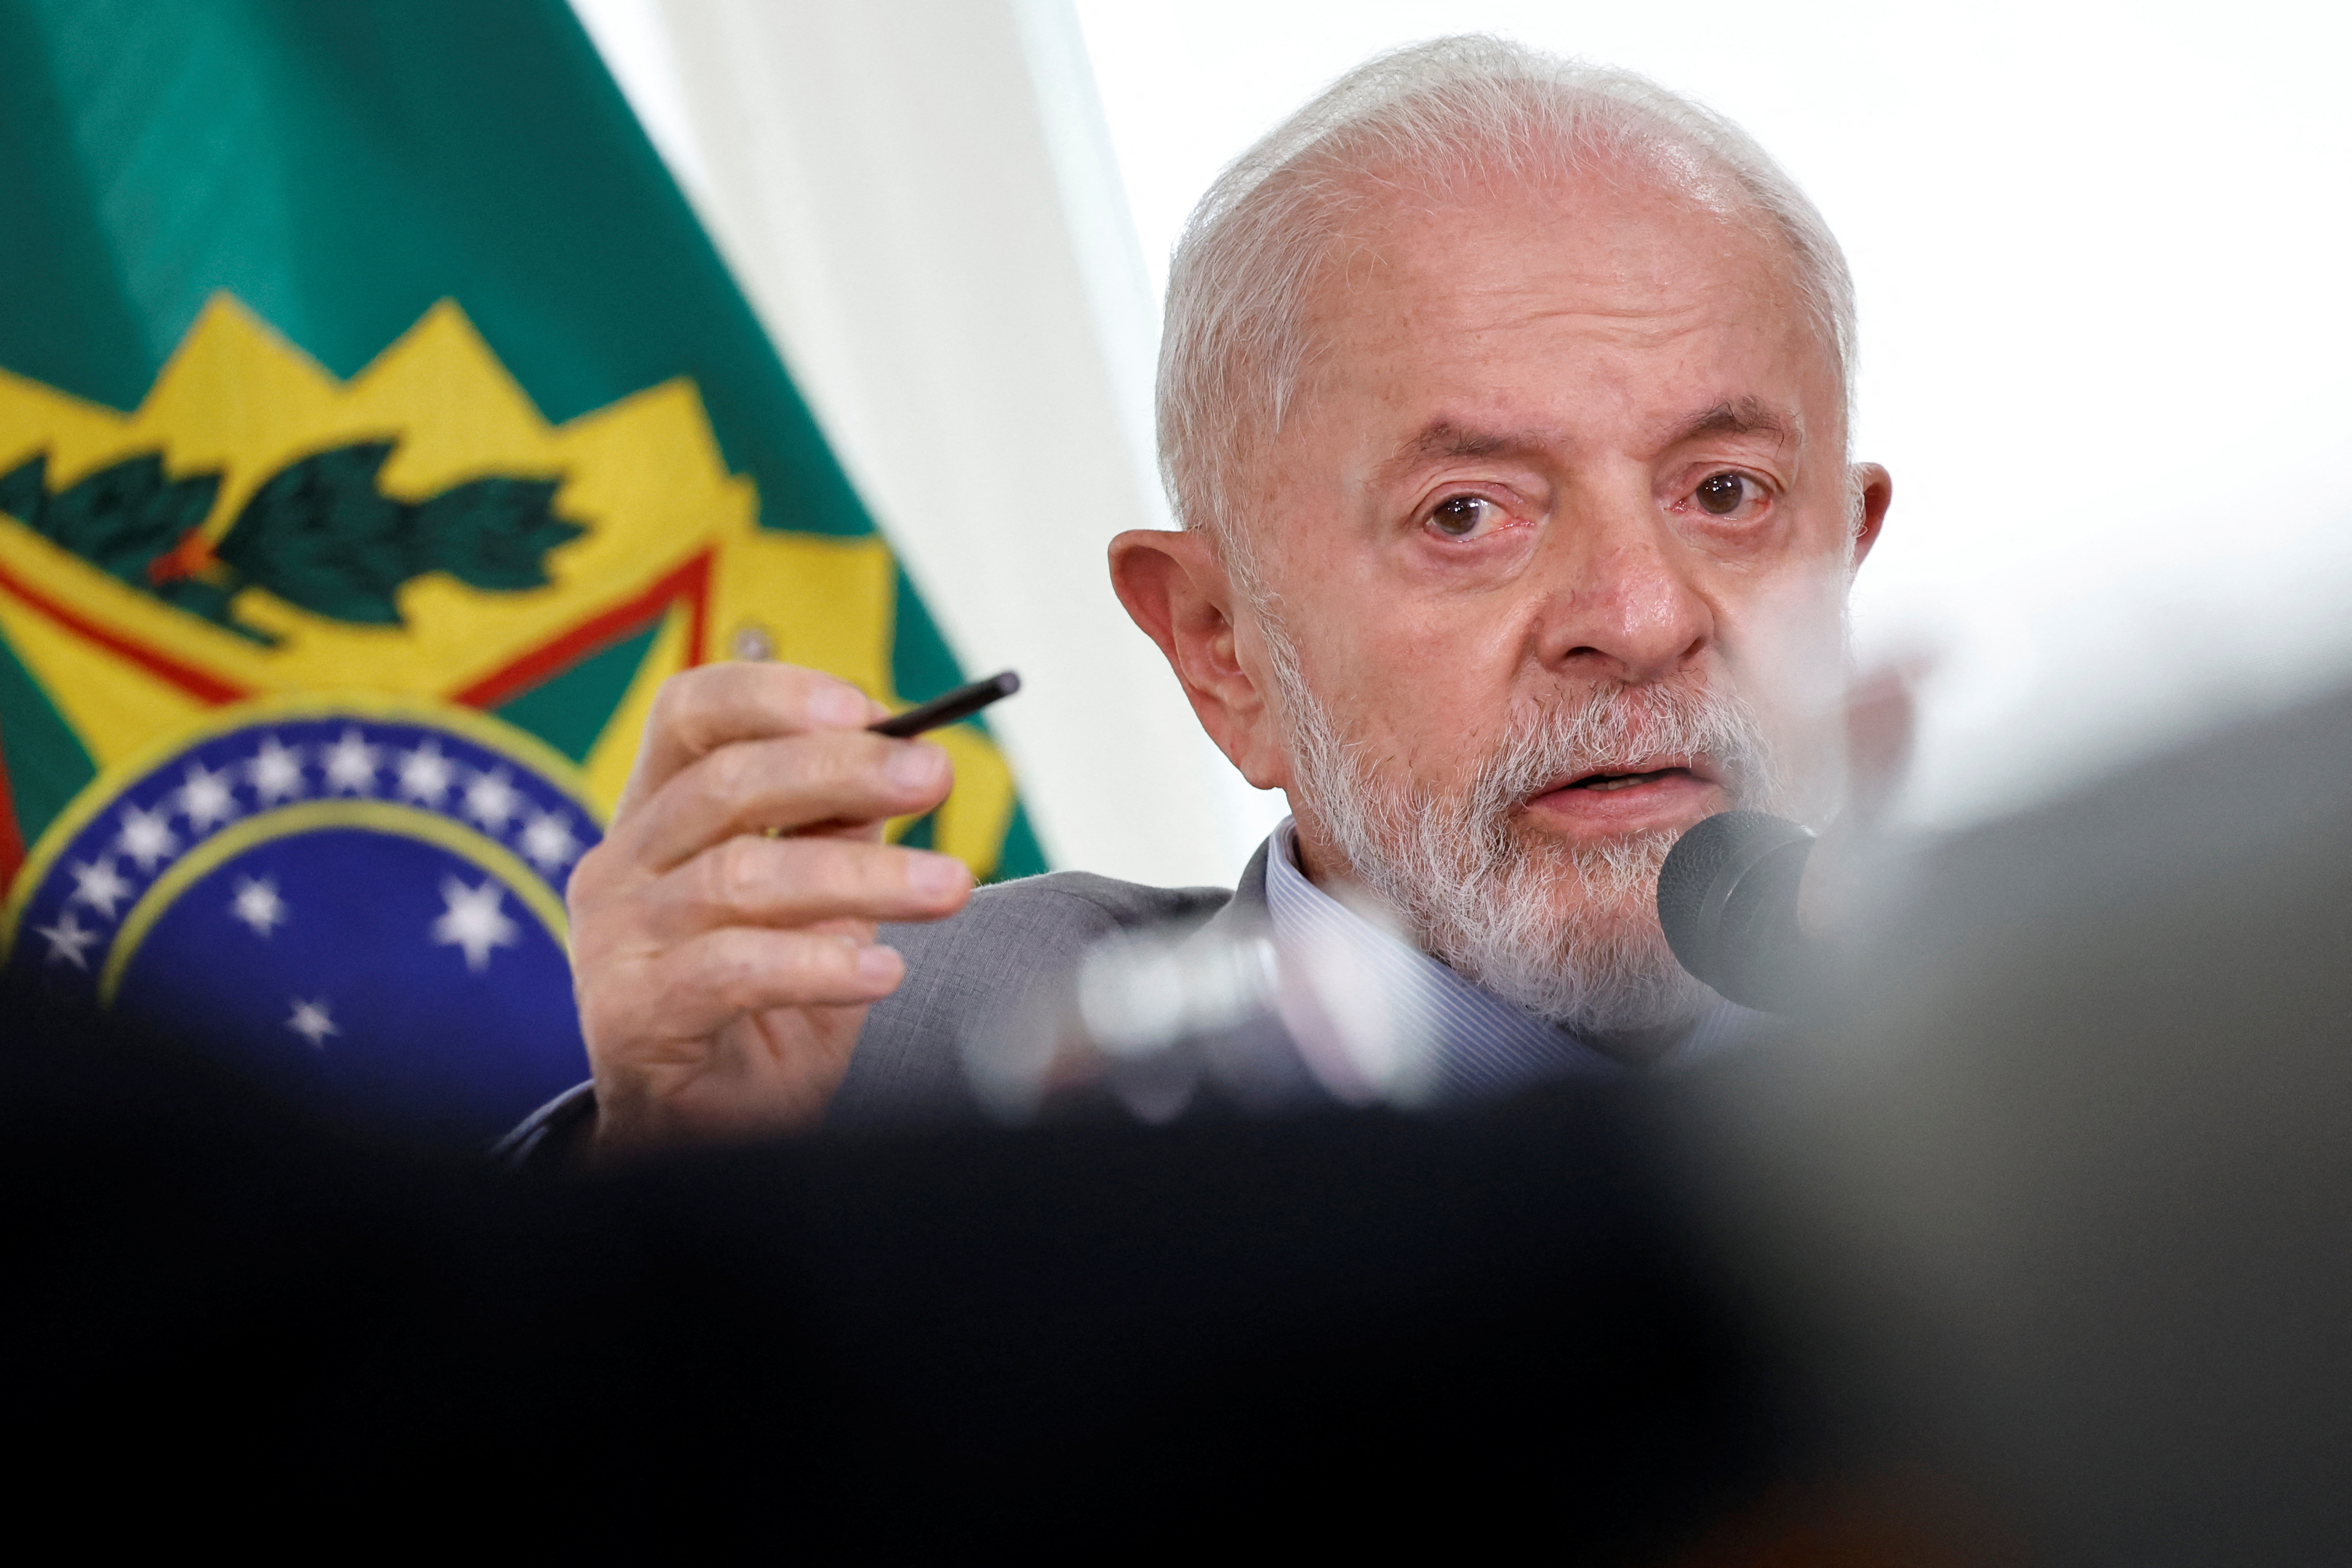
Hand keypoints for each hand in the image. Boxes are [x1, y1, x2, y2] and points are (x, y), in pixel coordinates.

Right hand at [566, 662, 973, 1154]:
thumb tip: (903, 754)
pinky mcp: (632, 1013)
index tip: (873, 706)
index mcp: (658, 813)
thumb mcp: (814, 900)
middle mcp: (622, 863)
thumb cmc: (764, 1000)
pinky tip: (882, 972)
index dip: (774, 695)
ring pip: (741, 876)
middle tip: (934, 778)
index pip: (690, 713)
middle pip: (725, 783)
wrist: (705, 1128)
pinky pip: (732, 969)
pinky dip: (817, 965)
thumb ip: (836, 828)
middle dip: (842, 771)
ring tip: (951, 888)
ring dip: (861, 877)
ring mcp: (616, 938)